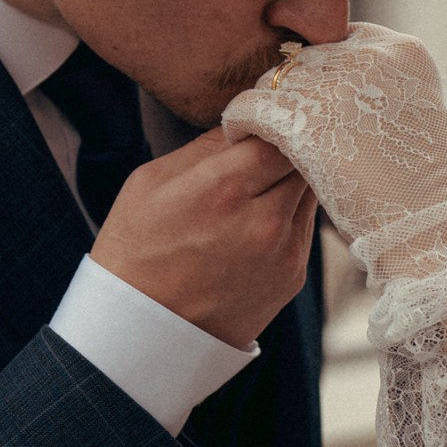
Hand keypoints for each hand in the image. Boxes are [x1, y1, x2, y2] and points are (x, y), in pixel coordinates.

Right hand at [91, 128, 316, 346]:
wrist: (142, 333)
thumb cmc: (136, 251)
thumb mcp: (151, 182)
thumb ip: (206, 146)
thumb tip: (248, 120)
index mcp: (222, 189)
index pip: (282, 131)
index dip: (279, 117)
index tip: (268, 114)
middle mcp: (262, 221)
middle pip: (306, 159)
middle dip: (291, 146)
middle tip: (270, 142)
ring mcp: (284, 253)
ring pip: (310, 192)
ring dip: (293, 180)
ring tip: (259, 184)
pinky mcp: (293, 277)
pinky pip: (304, 227)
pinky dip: (289, 214)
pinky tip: (257, 220)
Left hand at [222, 24, 446, 247]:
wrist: (426, 230)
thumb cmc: (417, 187)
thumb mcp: (404, 118)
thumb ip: (371, 91)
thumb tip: (326, 85)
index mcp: (403, 51)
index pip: (339, 41)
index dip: (323, 72)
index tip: (313, 98)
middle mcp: (372, 54)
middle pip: (307, 57)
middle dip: (292, 87)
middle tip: (277, 114)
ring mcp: (339, 84)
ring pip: (277, 79)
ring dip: (266, 102)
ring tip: (252, 126)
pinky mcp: (307, 119)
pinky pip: (254, 106)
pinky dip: (241, 119)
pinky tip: (237, 135)